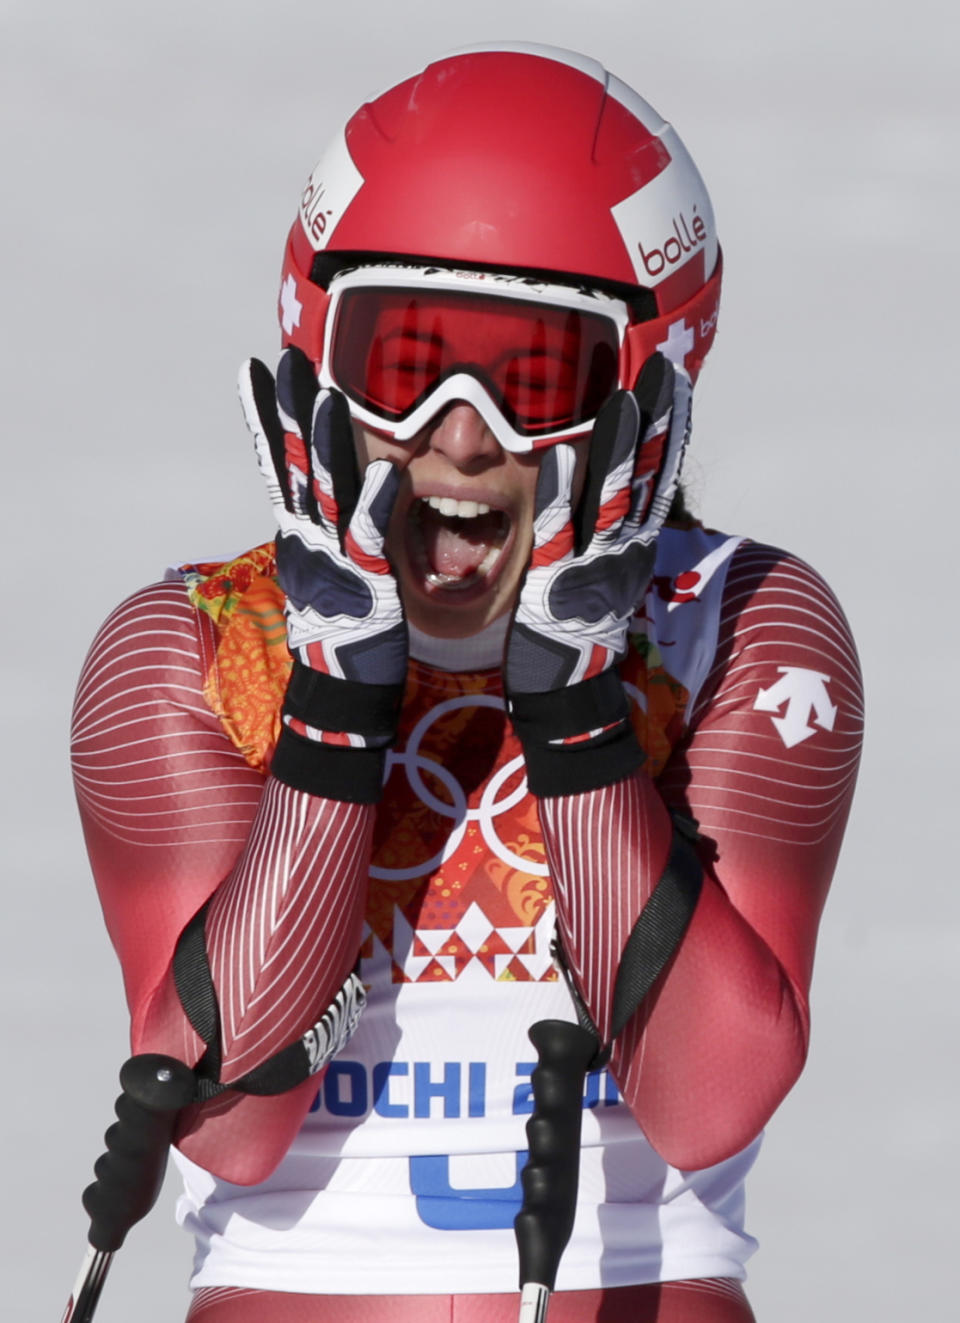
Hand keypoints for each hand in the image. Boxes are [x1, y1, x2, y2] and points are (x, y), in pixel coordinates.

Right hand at [239, 347, 406, 690]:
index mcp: (298, 532)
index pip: (278, 463)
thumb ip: (326, 526)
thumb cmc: (341, 627)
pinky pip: (371, 538)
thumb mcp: (326, 566)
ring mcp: (333, 559)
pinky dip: (376, 504)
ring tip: (329, 397)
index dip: (265, 416)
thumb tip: (322, 494)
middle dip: (291, 409)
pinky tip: (388, 470)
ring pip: (329, 491)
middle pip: (296, 463)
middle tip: (287, 360)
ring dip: (328, 444)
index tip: (252, 370)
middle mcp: (307, 538)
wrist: (340, 686)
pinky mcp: (365, 583)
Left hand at [504, 355, 690, 793]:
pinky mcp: (558, 589)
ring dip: (621, 449)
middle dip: (656, 423)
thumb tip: (601, 492)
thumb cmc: (572, 632)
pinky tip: (564, 458)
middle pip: (646, 477)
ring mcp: (594, 570)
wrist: (563, 695)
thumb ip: (600, 533)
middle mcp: (622, 553)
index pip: (656, 478)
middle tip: (665, 370)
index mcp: (630, 547)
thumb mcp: (595, 573)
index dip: (667, 431)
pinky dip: (564, 497)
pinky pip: (561, 536)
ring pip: (614, 500)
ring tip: (625, 399)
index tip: (676, 384)